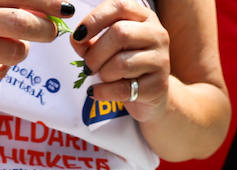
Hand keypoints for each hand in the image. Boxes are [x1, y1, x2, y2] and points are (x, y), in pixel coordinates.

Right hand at [0, 0, 76, 83]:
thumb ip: (8, 2)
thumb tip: (50, 10)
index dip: (46, 3)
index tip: (65, 8)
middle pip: (18, 23)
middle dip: (43, 29)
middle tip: (50, 32)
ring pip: (14, 52)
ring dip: (22, 51)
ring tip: (12, 46)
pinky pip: (0, 72)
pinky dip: (3, 68)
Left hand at [72, 0, 169, 118]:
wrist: (151, 94)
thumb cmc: (127, 65)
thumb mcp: (108, 48)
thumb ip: (90, 41)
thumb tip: (75, 39)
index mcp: (144, 17)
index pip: (119, 6)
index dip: (95, 19)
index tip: (78, 35)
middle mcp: (157, 34)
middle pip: (120, 33)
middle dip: (96, 53)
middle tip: (87, 66)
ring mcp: (161, 59)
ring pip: (122, 63)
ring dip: (103, 74)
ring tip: (102, 78)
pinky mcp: (158, 85)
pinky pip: (123, 89)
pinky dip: (103, 92)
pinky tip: (96, 92)